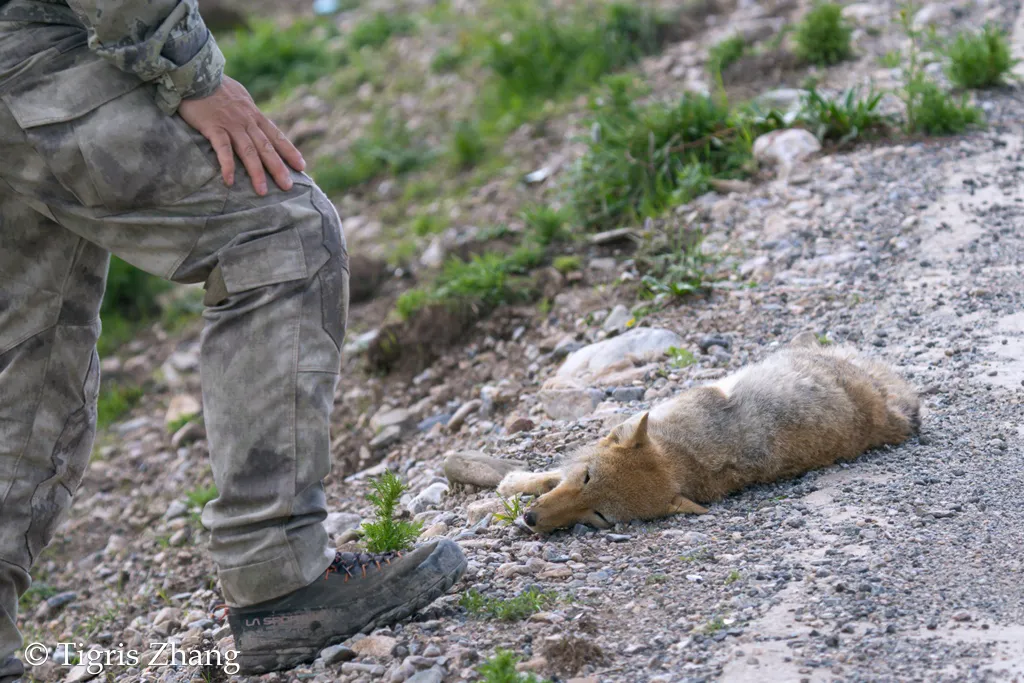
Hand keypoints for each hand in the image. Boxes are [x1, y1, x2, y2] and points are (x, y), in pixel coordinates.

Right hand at [178, 76, 304, 195]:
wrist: (194, 71)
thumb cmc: (214, 85)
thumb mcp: (239, 96)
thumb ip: (247, 111)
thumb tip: (253, 122)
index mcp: (253, 114)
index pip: (276, 135)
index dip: (289, 151)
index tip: (302, 166)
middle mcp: (246, 120)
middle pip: (266, 147)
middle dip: (278, 168)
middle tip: (288, 186)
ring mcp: (231, 123)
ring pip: (248, 151)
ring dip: (256, 172)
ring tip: (262, 191)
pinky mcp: (213, 126)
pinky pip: (222, 148)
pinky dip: (227, 165)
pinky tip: (230, 181)